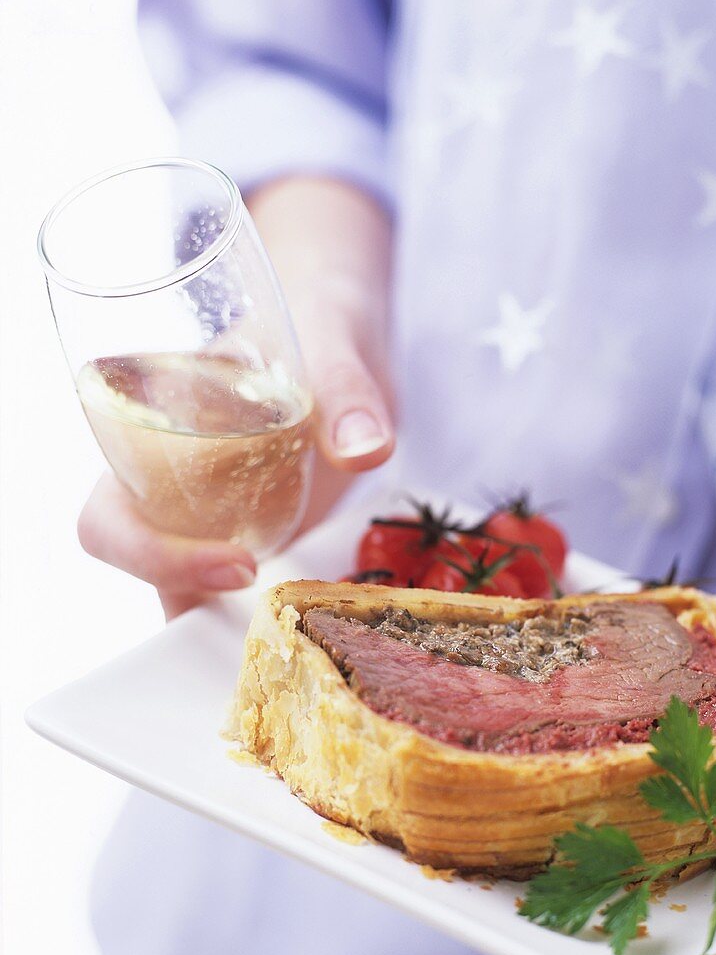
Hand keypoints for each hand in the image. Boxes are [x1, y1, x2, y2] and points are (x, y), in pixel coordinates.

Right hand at [78, 178, 394, 619]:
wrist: (341, 332)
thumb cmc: (313, 320)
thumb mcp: (332, 343)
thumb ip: (347, 390)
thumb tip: (368, 447)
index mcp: (152, 437)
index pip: (108, 520)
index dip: (151, 556)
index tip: (238, 565)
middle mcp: (172, 489)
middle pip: (150, 577)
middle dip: (200, 602)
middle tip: (278, 601)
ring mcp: (217, 518)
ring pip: (193, 594)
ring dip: (236, 623)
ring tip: (307, 634)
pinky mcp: (265, 533)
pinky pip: (249, 594)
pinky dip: (276, 616)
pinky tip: (327, 625)